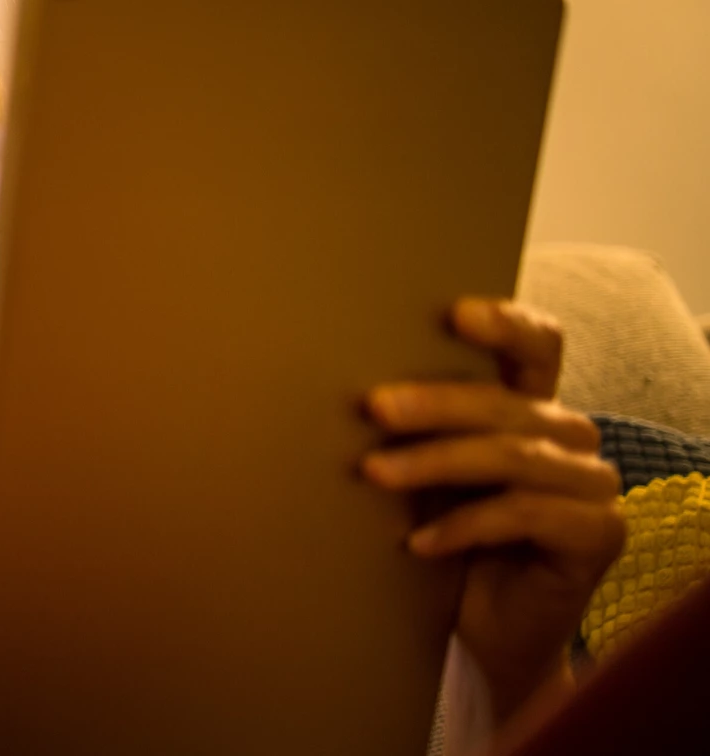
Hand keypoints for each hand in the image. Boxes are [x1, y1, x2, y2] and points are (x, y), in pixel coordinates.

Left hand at [360, 298, 624, 723]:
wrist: (479, 629)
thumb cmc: (443, 537)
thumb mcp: (422, 475)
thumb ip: (408, 432)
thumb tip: (345, 393)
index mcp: (532, 406)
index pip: (537, 346)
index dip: (504, 325)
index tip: (452, 313)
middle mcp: (570, 436)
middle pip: (506, 403)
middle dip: (434, 404)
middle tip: (373, 407)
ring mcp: (592, 485)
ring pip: (511, 456)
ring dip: (435, 463)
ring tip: (374, 474)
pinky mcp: (598, 534)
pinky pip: (525, 514)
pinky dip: (464, 525)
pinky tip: (417, 543)